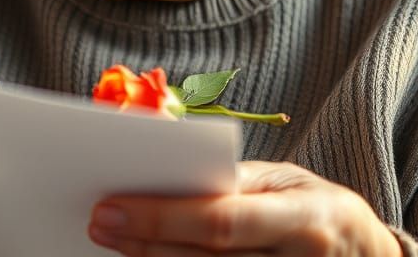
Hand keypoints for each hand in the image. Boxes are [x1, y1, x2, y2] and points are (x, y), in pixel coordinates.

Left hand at [88, 161, 402, 255]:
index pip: (220, 221)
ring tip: (115, 241)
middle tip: (98, 222)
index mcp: (304, 219)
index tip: (110, 206)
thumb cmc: (319, 209)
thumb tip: (169, 175)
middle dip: (143, 240)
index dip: (161, 216)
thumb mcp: (290, 183)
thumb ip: (237, 181)